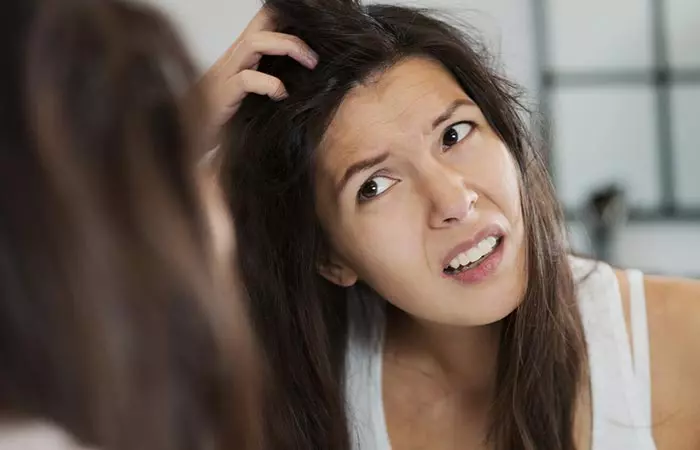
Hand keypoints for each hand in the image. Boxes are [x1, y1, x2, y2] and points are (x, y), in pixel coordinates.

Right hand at [199, 7, 317, 147]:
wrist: (188, 144)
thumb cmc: (222, 122)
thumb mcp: (250, 100)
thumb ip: (269, 85)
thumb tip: (302, 85)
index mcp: (240, 59)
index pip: (263, 27)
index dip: (285, 22)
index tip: (314, 32)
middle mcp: (231, 61)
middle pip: (260, 26)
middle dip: (291, 32)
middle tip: (315, 54)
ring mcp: (224, 76)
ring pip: (253, 43)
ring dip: (286, 46)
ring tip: (310, 62)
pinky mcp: (221, 96)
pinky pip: (245, 79)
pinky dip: (268, 83)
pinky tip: (281, 94)